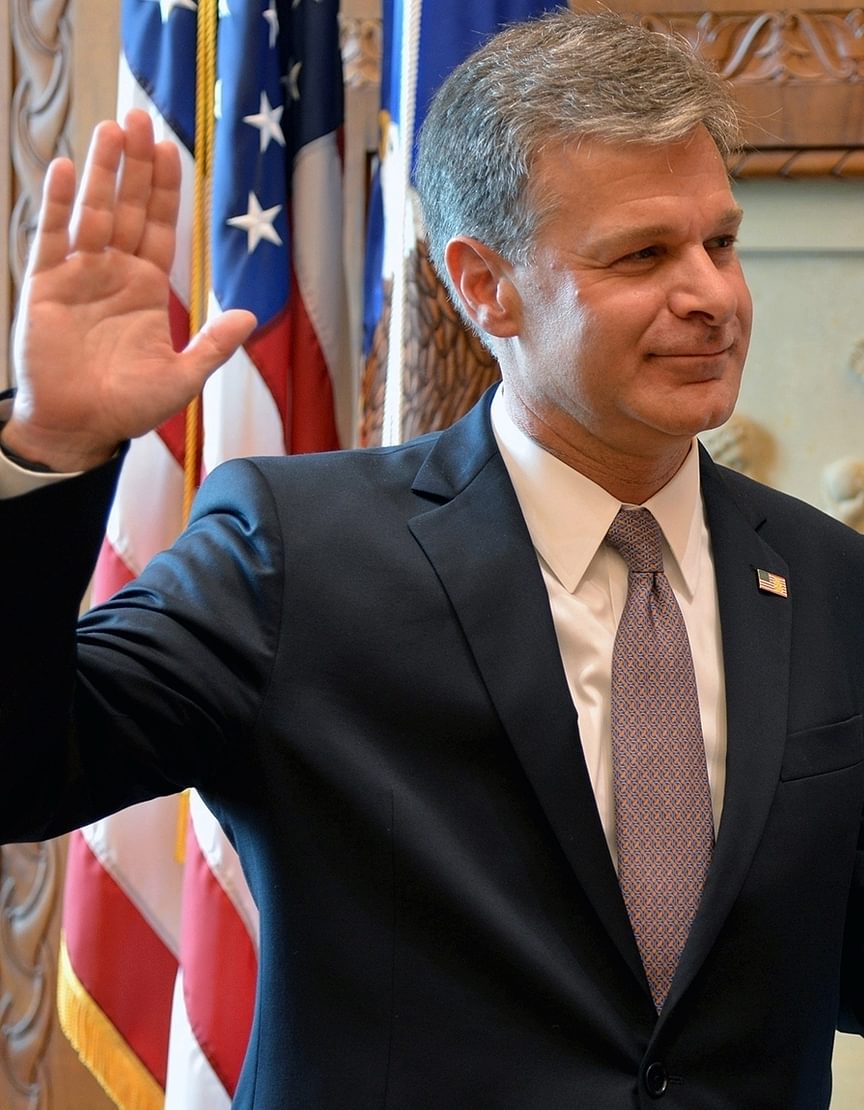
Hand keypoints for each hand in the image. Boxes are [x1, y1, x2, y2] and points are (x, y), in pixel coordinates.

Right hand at [3, 109, 256, 470]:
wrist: (77, 427)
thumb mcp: (181, 378)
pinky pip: (52, 237)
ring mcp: (78, 276)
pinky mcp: (45, 285)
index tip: (172, 149)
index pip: (160, 227)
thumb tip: (250, 315)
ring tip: (111, 129)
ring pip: (93, 212)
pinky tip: (69, 170)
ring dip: (103, 172)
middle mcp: (113, 274)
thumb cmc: (129, 407)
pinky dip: (59, 204)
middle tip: (141, 118)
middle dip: (135, 165)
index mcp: (146, 289)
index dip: (165, 189)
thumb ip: (212, 346)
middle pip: (128, 208)